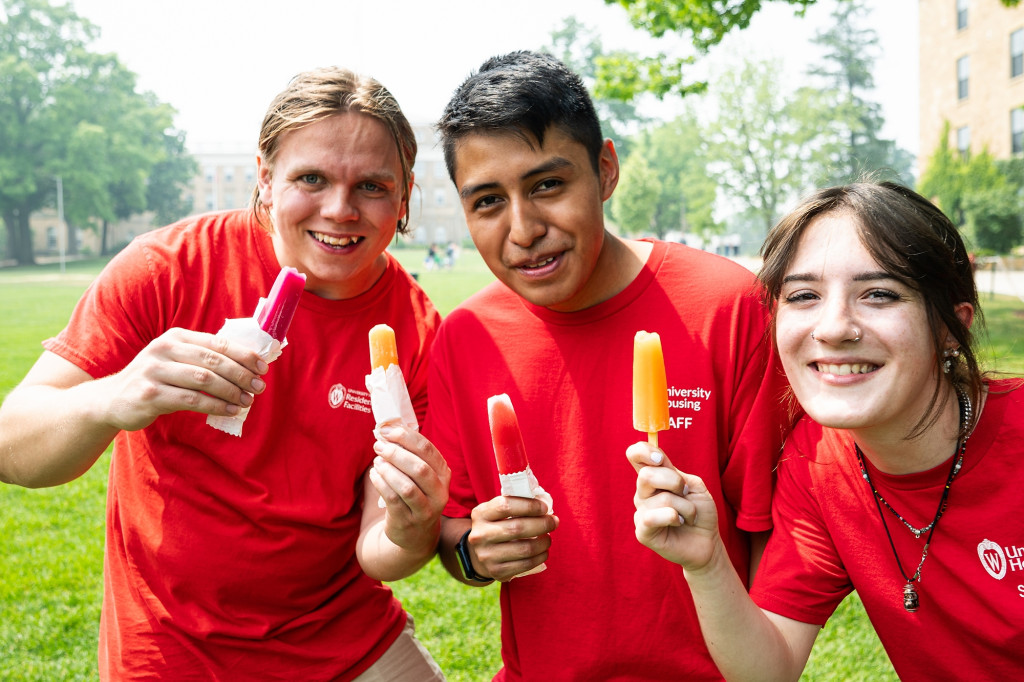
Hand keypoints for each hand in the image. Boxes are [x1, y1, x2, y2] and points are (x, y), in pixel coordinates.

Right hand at [100, 327, 267, 430]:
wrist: (110, 400)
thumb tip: (246, 364)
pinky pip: (191, 400)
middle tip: (259, 387)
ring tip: (247, 401)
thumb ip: (202, 358)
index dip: (243, 355)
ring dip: (231, 391)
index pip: (217, 342)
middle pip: (213, 361)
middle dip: (241, 374)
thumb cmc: (154, 379)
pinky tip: (230, 410)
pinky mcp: (150, 395)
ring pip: (204, 380)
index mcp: (175, 337)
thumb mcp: (174, 359)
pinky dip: (215, 406)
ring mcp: (154, 372)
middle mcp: (164, 350)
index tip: (263, 367)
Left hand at [369, 426, 450, 554]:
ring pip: (406, 486)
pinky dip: (381, 484)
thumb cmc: (416, 494)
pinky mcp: (409, 521)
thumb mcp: (421, 476)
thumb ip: (410, 454)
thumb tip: (388, 428)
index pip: (427, 450)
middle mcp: (440, 492)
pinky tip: (374, 475)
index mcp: (444, 474)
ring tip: (377, 461)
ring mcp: (426, 510)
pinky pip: (393, 500)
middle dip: (396, 453)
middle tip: (378, 446)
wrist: (417, 534)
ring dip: (388, 470)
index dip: (405, 437)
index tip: (386, 430)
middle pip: (419, 468)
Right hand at [464, 495, 558, 581]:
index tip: (544, 507)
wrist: (478, 555)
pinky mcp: (496, 571)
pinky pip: (526, 565)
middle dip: (542, 524)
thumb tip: (544, 506)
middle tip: (554, 522)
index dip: (529, 506)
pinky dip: (540, 557)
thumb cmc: (496, 527)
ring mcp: (487, 555)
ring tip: (548, 538)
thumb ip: (516, 505)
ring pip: (525, 548)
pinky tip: (543, 551)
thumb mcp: (497, 512)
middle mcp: (480, 535)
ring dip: (544, 542)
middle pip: (518, 528)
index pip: (505, 506)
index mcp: (481, 514)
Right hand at [626, 441, 719, 570]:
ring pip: (662, 498)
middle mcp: (643, 493)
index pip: (635, 455)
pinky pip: (653, 517)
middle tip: (685, 493)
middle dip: (675, 482)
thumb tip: (658, 464)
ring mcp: (641, 512)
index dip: (643, 451)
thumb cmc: (700, 512)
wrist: (707, 542)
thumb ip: (676, 473)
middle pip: (647, 474)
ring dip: (686, 507)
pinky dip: (675, 518)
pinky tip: (679, 523)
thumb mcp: (694, 486)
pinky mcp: (642, 531)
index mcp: (654, 477)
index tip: (660, 459)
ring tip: (688, 516)